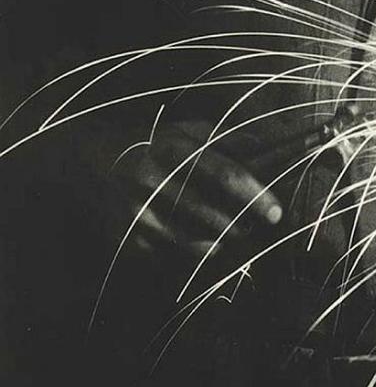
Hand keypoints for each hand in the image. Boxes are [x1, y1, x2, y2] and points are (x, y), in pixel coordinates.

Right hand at [83, 118, 281, 261]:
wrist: (88, 159)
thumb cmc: (153, 144)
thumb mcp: (186, 130)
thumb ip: (227, 138)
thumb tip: (267, 144)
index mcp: (174, 149)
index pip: (225, 175)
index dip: (254, 196)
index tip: (276, 213)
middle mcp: (152, 180)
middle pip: (211, 214)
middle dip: (241, 227)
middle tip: (255, 229)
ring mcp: (135, 213)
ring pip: (192, 241)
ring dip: (220, 243)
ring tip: (231, 235)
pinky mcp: (124, 238)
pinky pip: (170, 256)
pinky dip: (191, 253)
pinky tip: (199, 243)